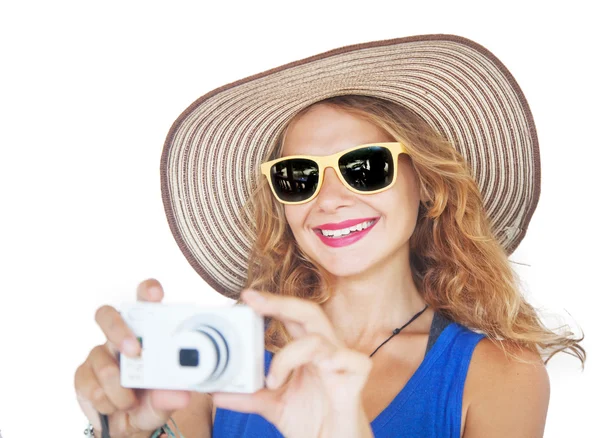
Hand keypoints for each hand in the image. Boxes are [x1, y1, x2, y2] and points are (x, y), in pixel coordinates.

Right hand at [74, 279, 191, 436]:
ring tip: (130, 402)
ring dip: (118, 387)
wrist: (128, 426)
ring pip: (101, 360)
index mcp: (146, 333)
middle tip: (134, 352)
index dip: (147, 291)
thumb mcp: (165, 400)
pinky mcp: (83, 374)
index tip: (154, 294)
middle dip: (118, 330)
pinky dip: (105, 400)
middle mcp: (120, 337)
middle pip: (107, 315)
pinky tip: (114, 406)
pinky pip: (89, 383)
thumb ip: (171, 395)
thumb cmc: (151, 402)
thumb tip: (180, 394)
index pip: (144, 301)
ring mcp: (99, 354)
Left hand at [212, 290, 373, 437]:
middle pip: (309, 312)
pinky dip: (335, 358)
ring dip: (289, 355)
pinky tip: (324, 366)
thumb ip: (249, 396)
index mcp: (307, 351)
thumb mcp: (273, 406)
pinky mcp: (356, 380)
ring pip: (319, 339)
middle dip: (281, 303)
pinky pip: (352, 360)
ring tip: (272, 381)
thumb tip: (216, 392)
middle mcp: (325, 351)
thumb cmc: (312, 421)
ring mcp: (342, 363)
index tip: (246, 296)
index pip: (291, 317)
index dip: (272, 303)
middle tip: (253, 299)